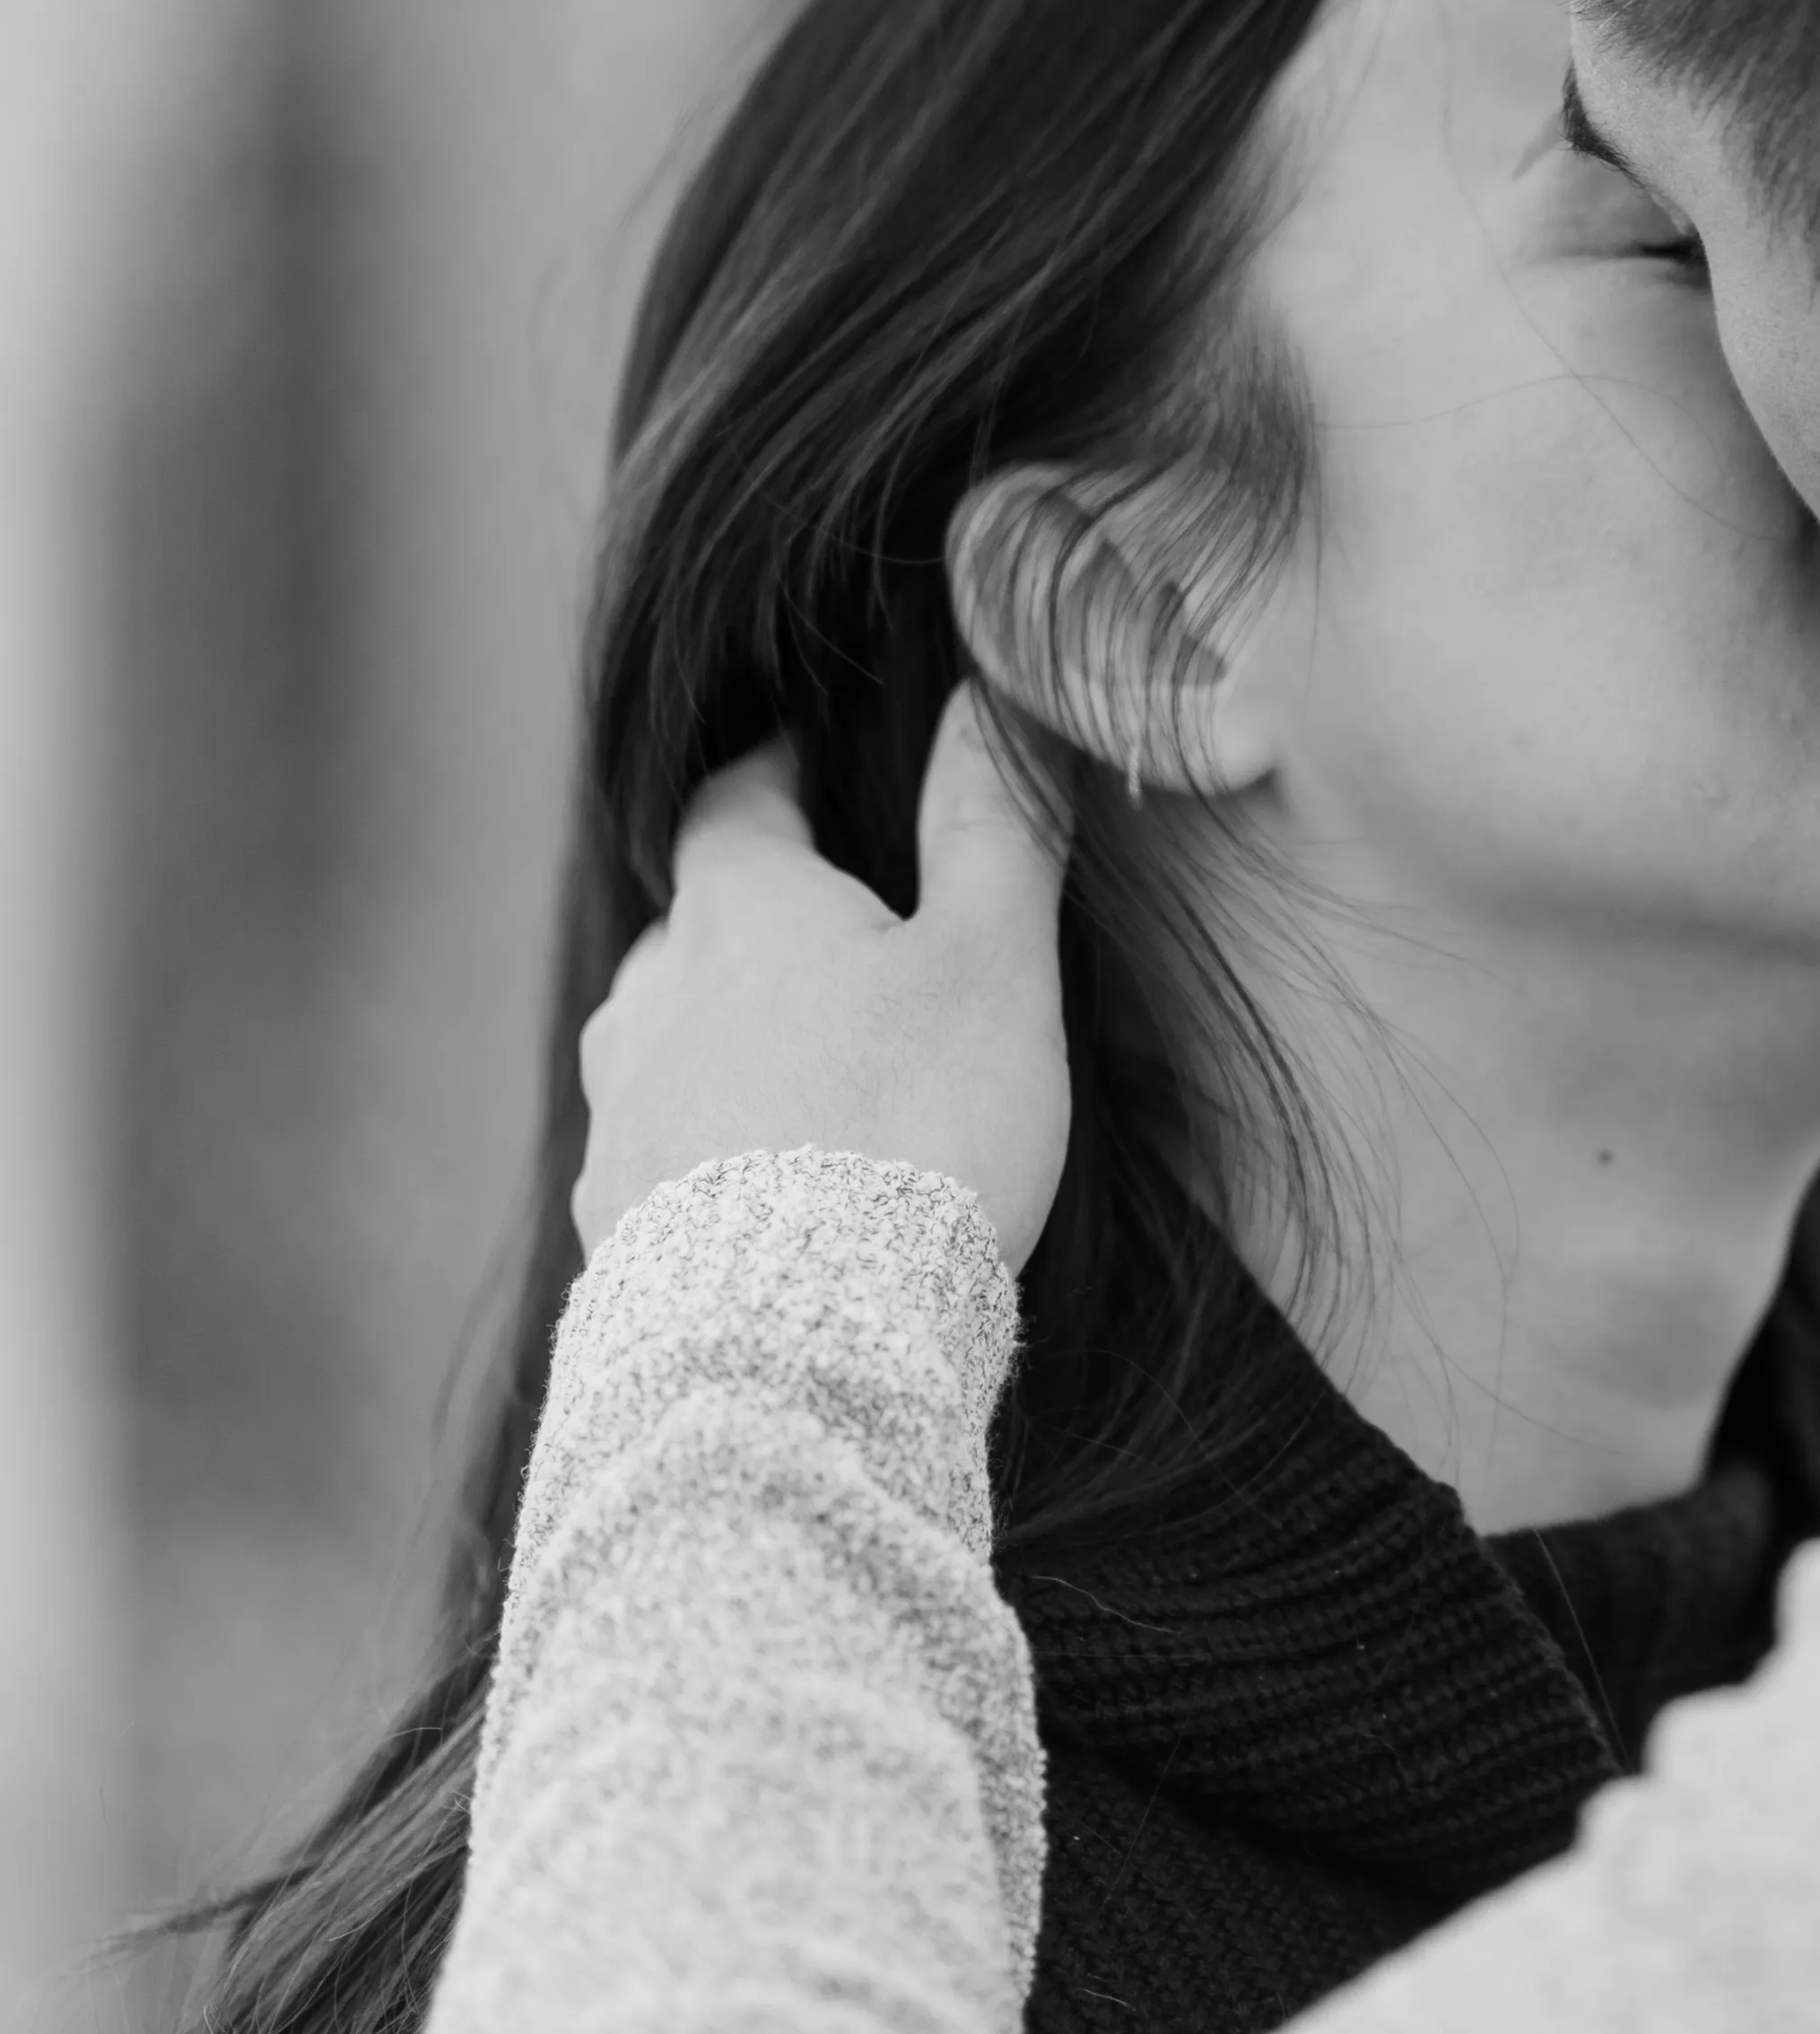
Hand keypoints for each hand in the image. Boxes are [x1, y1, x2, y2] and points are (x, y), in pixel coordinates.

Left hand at [575, 691, 1073, 1267]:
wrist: (802, 1339)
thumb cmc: (913, 1128)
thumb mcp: (991, 963)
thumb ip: (993, 827)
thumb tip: (992, 694)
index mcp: (736, 906)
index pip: (733, 801)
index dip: (775, 775)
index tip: (806, 766)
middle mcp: (650, 995)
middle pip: (696, 927)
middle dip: (759, 925)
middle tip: (841, 946)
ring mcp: (619, 1114)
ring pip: (670, 1044)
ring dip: (730, 1044)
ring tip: (814, 1086)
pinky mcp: (613, 1224)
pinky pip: (661, 1157)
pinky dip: (714, 1153)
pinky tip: (776, 1201)